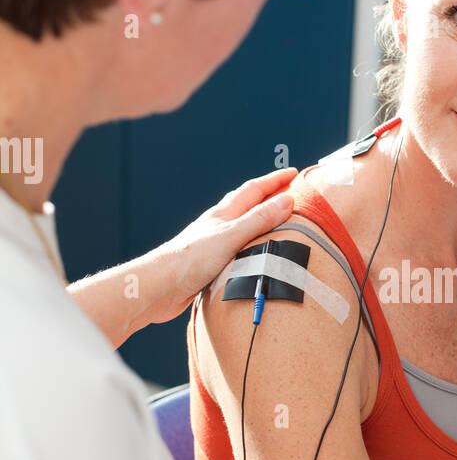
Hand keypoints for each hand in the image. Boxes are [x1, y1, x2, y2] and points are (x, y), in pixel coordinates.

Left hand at [147, 170, 297, 324]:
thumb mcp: (231, 236)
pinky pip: (238, 246)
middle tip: (289, 191)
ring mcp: (214, 243)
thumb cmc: (190, 260)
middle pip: (247, 203)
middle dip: (269, 195)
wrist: (160, 287)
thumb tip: (286, 200)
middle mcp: (219, 225)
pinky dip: (252, 243)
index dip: (275, 180)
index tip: (294, 173)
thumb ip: (258, 219)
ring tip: (276, 221)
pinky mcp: (211, 263)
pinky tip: (255, 253)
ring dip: (260, 219)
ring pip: (242, 225)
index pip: (254, 189)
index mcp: (224, 214)